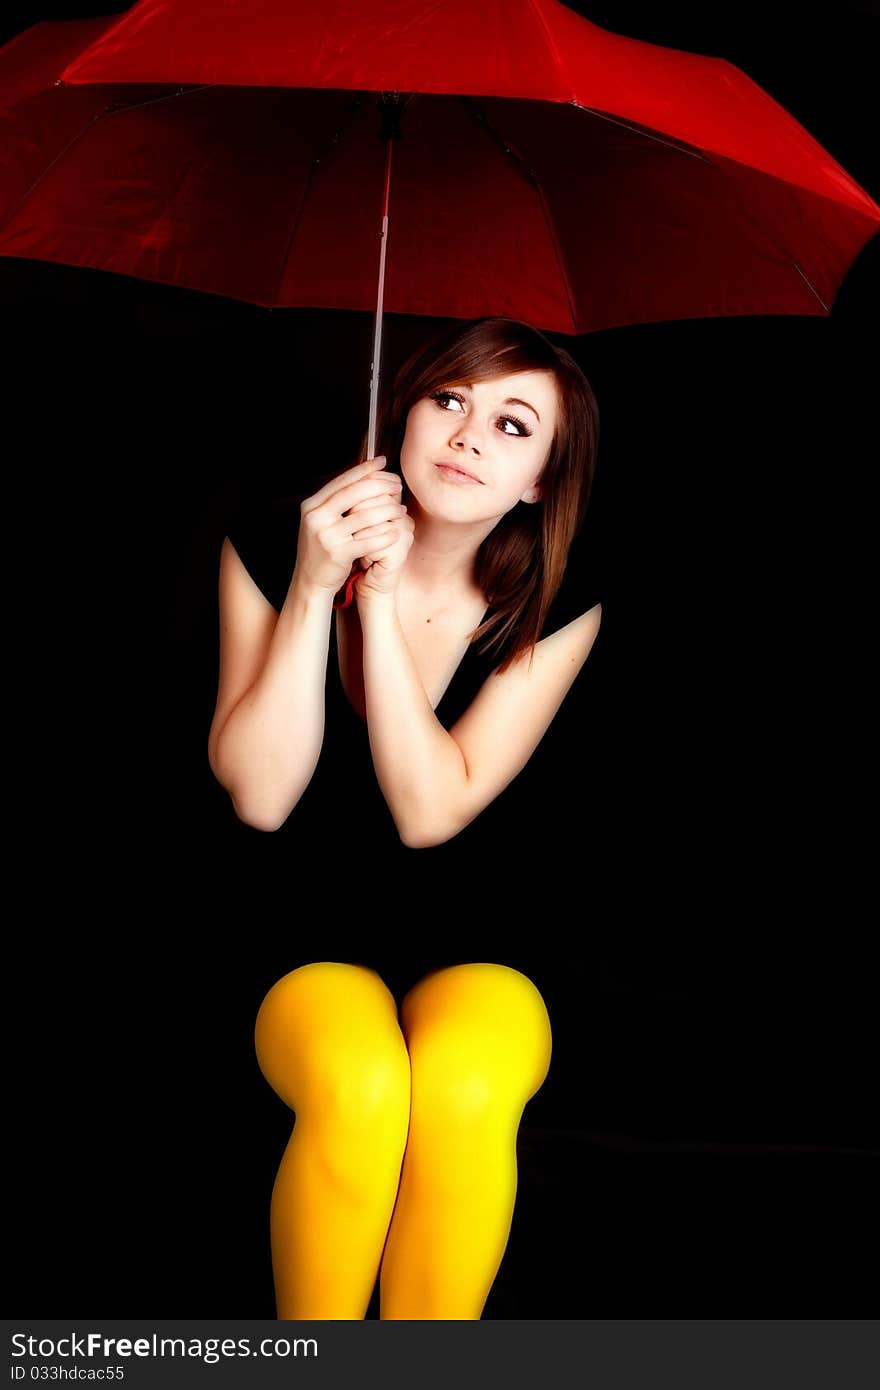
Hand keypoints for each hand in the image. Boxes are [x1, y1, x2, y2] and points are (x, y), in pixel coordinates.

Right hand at [294, 455, 407, 597]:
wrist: (310, 582)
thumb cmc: (322, 550)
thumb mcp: (322, 522)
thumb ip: (336, 502)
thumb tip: (362, 477)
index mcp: (312, 506)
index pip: (342, 481)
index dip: (364, 469)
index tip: (382, 461)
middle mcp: (316, 517)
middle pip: (354, 493)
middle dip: (380, 486)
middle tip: (397, 483)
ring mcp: (326, 536)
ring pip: (364, 516)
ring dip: (387, 510)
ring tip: (400, 508)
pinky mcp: (338, 554)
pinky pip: (368, 540)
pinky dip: (385, 535)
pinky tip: (397, 531)